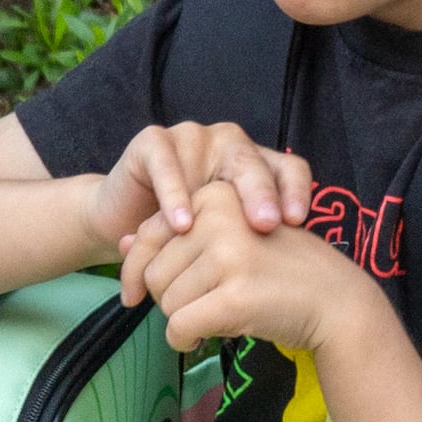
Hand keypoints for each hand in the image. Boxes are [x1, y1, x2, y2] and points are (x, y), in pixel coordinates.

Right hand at [82, 122, 312, 260]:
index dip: (297, 190)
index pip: (288, 169)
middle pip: (254, 163)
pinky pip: (166, 163)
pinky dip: (173, 193)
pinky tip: (180, 224)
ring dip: (216, 197)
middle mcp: (229, 146)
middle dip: (262, 193)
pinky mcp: (154, 142)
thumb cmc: (182, 236)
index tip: (298, 222)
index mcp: (255, 166)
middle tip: (267, 224)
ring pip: (211, 157)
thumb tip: (292, 282)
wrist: (123, 223)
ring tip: (220, 232)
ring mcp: (192, 139)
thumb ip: (250, 248)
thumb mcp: (220, 242)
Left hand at [118, 195, 386, 359]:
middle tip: (201, 306)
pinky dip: (186, 340)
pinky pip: (180, 327)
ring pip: (166, 303)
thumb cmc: (279, 271)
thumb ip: (177, 238)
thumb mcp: (230, 239)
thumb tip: (121, 243)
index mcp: (216, 196)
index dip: (136, 270)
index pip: (148, 234)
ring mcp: (228, 256)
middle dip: (168, 299)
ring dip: (183, 320)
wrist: (335, 301)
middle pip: (154, 273)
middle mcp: (219, 218)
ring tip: (216, 315)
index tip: (135, 294)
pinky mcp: (235, 295)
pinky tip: (208, 336)